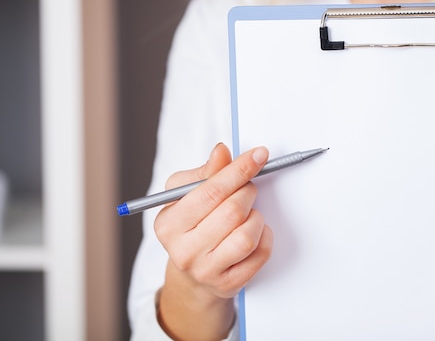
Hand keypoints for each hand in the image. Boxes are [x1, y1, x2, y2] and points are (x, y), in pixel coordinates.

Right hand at [154, 143, 273, 340]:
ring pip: (247, 235)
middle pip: (232, 212)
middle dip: (248, 192)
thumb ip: (206, 172)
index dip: (238, 170)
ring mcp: (206, 271)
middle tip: (248, 189)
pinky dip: (265, 237)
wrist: (192, 272)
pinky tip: (256, 232)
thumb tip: (221, 151)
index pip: (210, 192)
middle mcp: (184, 250)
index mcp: (169, 223)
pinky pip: (259, 254)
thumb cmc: (191, 225)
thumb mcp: (187, 194)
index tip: (259, 155)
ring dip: (256, 218)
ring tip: (250, 213)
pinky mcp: (228, 284)